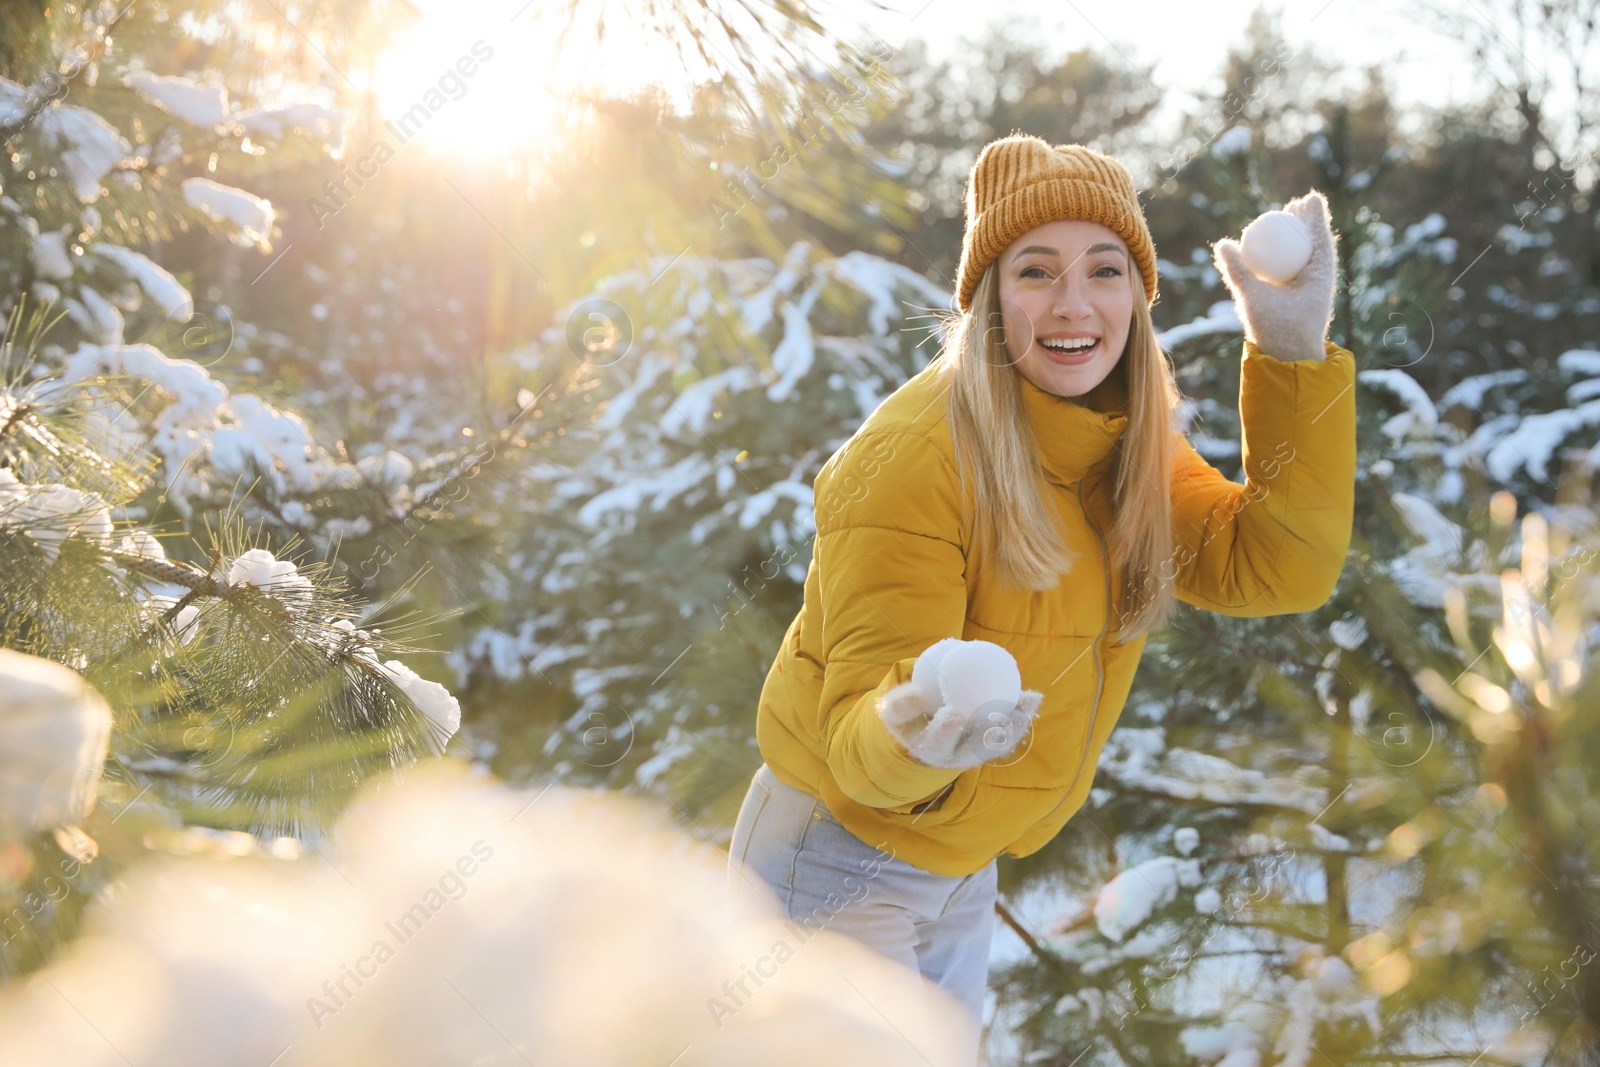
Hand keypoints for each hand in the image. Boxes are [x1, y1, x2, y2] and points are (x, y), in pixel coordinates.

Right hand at [878, 639, 1043, 769]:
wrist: (922, 724)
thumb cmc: (907, 714)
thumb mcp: (894, 709)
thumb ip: (903, 703)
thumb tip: (919, 693)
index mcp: (930, 751)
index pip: (937, 745)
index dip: (946, 732)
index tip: (953, 713)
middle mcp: (955, 757)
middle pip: (976, 750)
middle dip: (992, 735)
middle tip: (1003, 715)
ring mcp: (975, 752)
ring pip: (998, 743)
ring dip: (1015, 726)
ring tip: (1029, 702)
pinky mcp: (990, 743)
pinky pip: (1008, 731)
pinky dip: (1020, 715)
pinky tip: (1032, 697)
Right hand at [1211, 189, 1337, 362]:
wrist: (1287, 359)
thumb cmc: (1277, 329)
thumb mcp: (1255, 299)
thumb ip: (1238, 271)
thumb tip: (1221, 244)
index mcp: (1319, 275)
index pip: (1319, 237)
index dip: (1314, 216)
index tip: (1307, 199)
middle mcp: (1317, 280)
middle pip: (1314, 244)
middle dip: (1307, 223)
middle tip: (1294, 206)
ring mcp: (1309, 289)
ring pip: (1305, 258)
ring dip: (1298, 240)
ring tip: (1288, 223)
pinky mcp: (1299, 300)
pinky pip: (1295, 272)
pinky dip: (1288, 258)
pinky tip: (1274, 254)